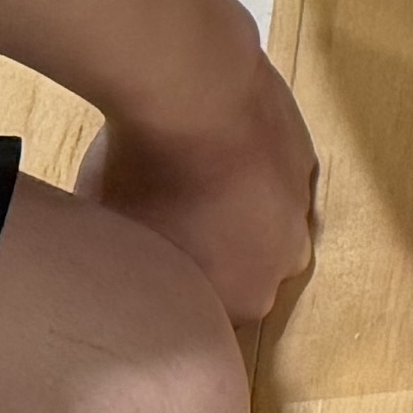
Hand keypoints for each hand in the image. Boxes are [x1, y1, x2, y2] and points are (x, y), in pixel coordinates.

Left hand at [77, 45, 322, 324]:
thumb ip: (126, 277)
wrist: (195, 92)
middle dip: (213, 259)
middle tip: (167, 226)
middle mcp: (283, 264)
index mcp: (243, 300)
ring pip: (264, 227)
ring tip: (189, 183)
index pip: (211, 320)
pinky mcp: (304, 160)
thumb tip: (107, 284)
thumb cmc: (144, 175)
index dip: (174, 295)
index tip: (145, 270)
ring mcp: (301, 209)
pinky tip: (210, 148)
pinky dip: (248, 172)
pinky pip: (274, 181)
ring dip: (234, 215)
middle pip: (245, 275)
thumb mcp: (112, 245)